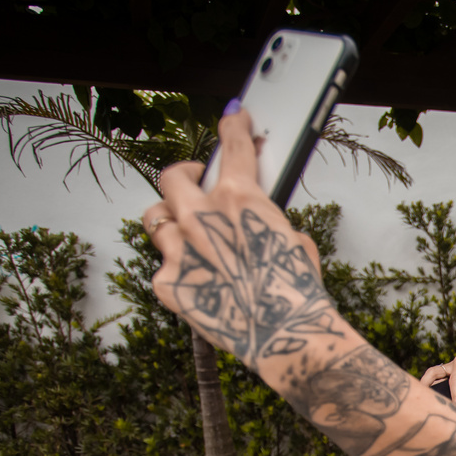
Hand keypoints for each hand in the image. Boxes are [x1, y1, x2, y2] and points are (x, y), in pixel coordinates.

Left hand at [144, 109, 323, 364]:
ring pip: (157, 218)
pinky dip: (179, 268)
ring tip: (189, 232)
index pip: (232, 146)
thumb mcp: (298, 246)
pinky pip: (164, 265)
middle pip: (173, 176)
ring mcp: (179, 251)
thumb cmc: (299, 296)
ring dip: (172, 219)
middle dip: (187, 174)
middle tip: (198, 180)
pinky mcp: (168, 284)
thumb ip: (271, 224)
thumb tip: (264, 226)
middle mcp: (201, 218)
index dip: (233, 125)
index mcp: (240, 200)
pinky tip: (199, 281)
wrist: (287, 339)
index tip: (234, 115)